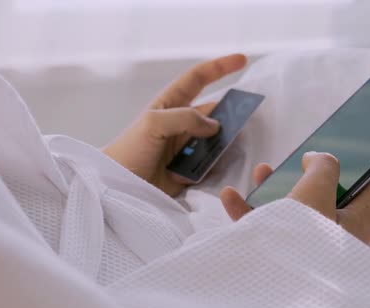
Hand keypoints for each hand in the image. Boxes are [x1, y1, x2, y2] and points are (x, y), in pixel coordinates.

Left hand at [103, 54, 247, 196]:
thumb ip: (185, 118)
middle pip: (214, 112)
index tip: (243, 59)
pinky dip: (221, 165)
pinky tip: (231, 165)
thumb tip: (215, 126)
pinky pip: (212, 165)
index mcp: (170, 106)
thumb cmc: (129, 150)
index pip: (197, 79)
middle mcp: (181, 124)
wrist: (117, 186)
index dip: (219, 67)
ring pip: (216, 139)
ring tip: (245, 143)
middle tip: (252, 115)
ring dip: (229, 140)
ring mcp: (186, 148)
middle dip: (233, 111)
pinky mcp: (188, 171)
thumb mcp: (153, 124)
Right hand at [220, 152, 369, 243]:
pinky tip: (230, 197)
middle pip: (327, 194)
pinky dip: (249, 211)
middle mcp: (336, 233)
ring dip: (274, 188)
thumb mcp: (317, 189)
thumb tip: (319, 159)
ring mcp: (308, 245)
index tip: (354, 146)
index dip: (368, 161)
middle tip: (297, 159)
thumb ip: (323, 167)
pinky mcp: (283, 254)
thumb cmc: (306, 237)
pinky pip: (266, 227)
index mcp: (358, 218)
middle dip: (308, 172)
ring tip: (261, 172)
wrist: (275, 285)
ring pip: (294, 208)